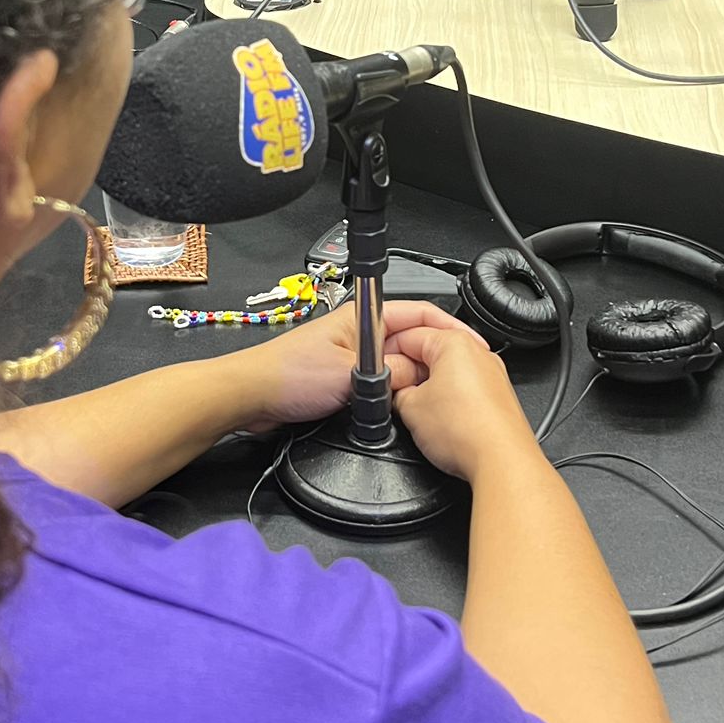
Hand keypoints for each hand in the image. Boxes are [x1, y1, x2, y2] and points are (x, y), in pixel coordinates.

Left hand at [221, 300, 487, 430]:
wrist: (251, 397)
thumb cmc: (287, 375)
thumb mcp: (351, 374)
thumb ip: (391, 375)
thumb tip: (418, 378)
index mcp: (363, 317)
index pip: (420, 314)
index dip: (450, 329)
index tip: (472, 348)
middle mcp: (360, 333)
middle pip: (412, 342)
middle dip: (432, 360)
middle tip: (455, 380)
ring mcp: (353, 357)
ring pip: (396, 366)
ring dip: (409, 381)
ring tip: (426, 396)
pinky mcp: (343, 380)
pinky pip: (379, 384)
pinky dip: (390, 395)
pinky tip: (395, 408)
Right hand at [387, 323, 539, 483]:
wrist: (501, 462)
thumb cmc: (467, 431)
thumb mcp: (409, 408)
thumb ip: (396, 390)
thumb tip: (396, 390)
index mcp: (454, 342)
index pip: (408, 334)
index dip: (386, 352)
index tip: (378, 370)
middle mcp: (478, 353)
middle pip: (431, 348)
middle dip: (408, 367)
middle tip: (392, 388)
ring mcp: (492, 375)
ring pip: (449, 369)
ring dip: (428, 383)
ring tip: (415, 406)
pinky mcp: (498, 397)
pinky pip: (465, 387)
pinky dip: (448, 396)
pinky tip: (438, 417)